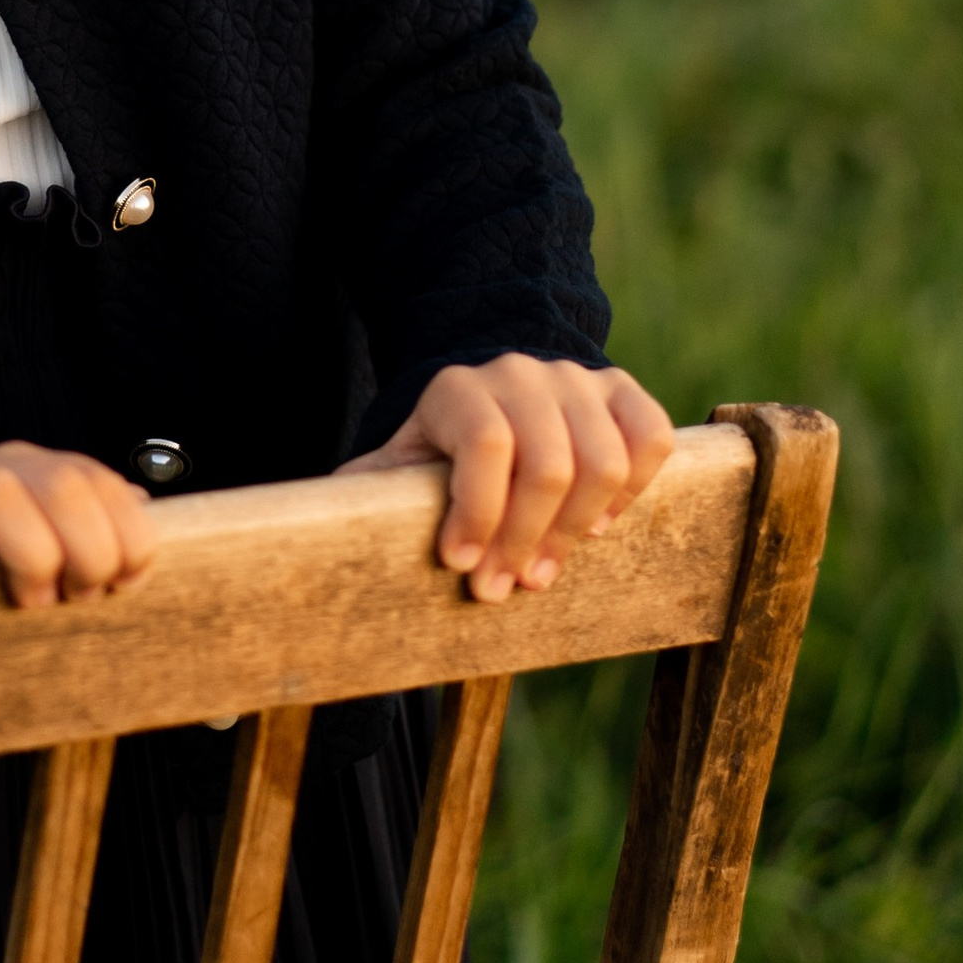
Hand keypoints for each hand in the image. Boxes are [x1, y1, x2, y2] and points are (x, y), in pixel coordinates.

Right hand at [0, 441, 156, 606]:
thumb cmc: (2, 564)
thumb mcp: (58, 545)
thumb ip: (98, 526)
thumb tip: (146, 509)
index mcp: (52, 471)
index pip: (107, 486)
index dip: (129, 540)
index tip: (124, 586)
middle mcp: (6, 466)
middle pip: (64, 487)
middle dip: (86, 553)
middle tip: (75, 598)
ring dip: (29, 555)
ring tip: (30, 599)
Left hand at [337, 356, 674, 604]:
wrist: (489, 403)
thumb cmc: (435, 457)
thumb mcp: (393, 472)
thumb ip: (364, 495)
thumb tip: (311, 537)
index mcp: (454, 388)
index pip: (485, 443)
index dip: (479, 512)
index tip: (463, 567)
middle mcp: (519, 373)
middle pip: (550, 464)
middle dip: (526, 540)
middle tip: (506, 589)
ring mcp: (576, 378)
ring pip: (604, 461)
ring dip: (577, 531)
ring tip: (544, 569)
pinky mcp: (622, 392)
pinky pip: (651, 440)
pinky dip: (632, 491)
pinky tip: (599, 526)